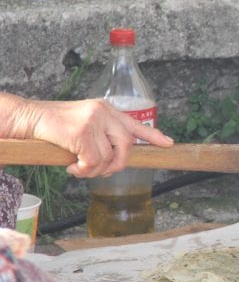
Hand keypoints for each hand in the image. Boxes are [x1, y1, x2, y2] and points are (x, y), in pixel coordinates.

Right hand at [1, 96, 172, 177]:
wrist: (27, 119)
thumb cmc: (52, 127)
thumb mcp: (82, 125)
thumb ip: (101, 135)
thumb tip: (115, 158)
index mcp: (105, 110)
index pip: (134, 123)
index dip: (153, 136)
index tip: (168, 144)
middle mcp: (103, 112)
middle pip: (126, 146)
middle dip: (117, 165)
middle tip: (101, 171)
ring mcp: (93, 121)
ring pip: (108, 158)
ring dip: (94, 171)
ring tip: (79, 169)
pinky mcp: (81, 133)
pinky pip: (93, 162)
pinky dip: (83, 171)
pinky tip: (72, 168)